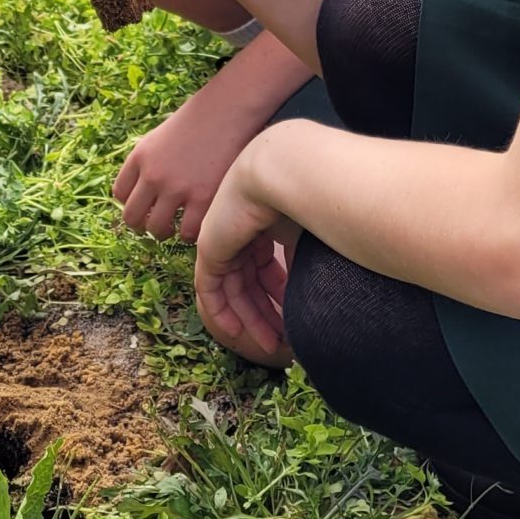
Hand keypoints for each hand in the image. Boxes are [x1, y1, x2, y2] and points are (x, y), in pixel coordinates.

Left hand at [114, 77, 271, 240]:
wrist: (229, 110)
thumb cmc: (199, 120)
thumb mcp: (161, 136)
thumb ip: (149, 161)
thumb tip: (145, 191)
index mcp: (140, 157)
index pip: (120, 193)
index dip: (131, 204)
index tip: (144, 208)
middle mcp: (153, 175)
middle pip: (132, 217)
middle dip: (142, 226)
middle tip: (157, 226)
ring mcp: (176, 188)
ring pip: (157, 229)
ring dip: (165, 233)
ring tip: (177, 229)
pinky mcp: (203, 198)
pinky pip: (188, 232)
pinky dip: (191, 234)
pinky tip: (199, 225)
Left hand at [193, 157, 298, 365]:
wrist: (283, 173)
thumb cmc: (305, 196)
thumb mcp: (304, 238)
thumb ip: (302, 263)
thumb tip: (311, 294)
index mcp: (261, 225)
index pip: (264, 269)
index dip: (279, 297)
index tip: (293, 320)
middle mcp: (238, 231)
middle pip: (248, 283)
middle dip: (265, 314)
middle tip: (280, 343)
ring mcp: (221, 238)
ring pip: (232, 290)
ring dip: (250, 320)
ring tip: (269, 345)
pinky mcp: (209, 248)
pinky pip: (210, 289)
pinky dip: (222, 312)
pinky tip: (238, 334)